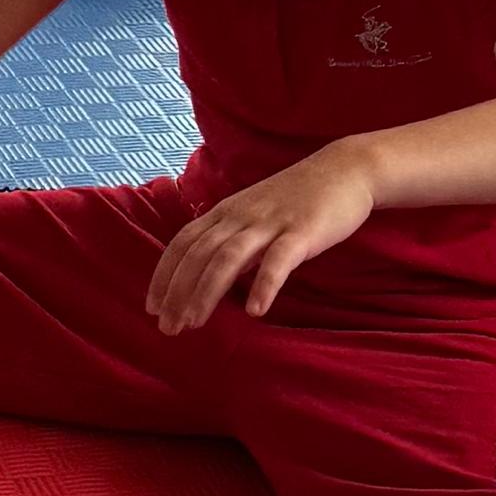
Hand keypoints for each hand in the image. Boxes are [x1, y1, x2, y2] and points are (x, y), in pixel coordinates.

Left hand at [146, 143, 379, 332]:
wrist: (344, 169)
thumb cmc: (297, 198)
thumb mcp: (255, 215)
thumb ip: (232, 241)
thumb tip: (209, 278)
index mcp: (226, 211)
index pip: (183, 243)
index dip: (164, 275)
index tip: (152, 307)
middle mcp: (241, 215)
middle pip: (199, 254)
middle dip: (178, 291)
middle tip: (167, 326)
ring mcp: (271, 222)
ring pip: (228, 258)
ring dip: (207, 292)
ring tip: (194, 323)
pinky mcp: (302, 231)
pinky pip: (279, 260)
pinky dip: (264, 285)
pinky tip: (256, 311)